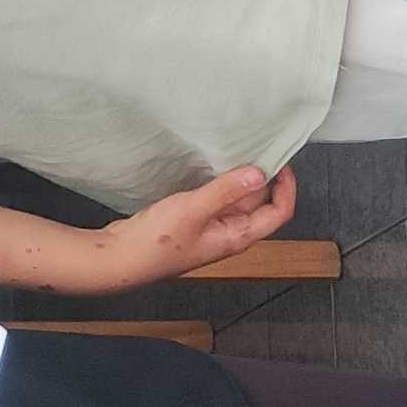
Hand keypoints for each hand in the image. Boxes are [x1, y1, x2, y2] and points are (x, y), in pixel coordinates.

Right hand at [89, 165, 298, 290]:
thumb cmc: (154, 243)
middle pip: (260, 203)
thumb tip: (258, 174)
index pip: (279, 212)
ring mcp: (211, 227)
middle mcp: (229, 233)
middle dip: (262, 177)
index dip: (286, 186)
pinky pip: (216, 199)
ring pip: (236, 199)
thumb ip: (225, 190)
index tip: (280, 161)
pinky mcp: (194, 221)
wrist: (120, 258)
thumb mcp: (192, 210)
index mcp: (237, 236)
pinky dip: (219, 182)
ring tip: (236, 151)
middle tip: (256, 147)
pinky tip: (211, 166)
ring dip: (239, 178)